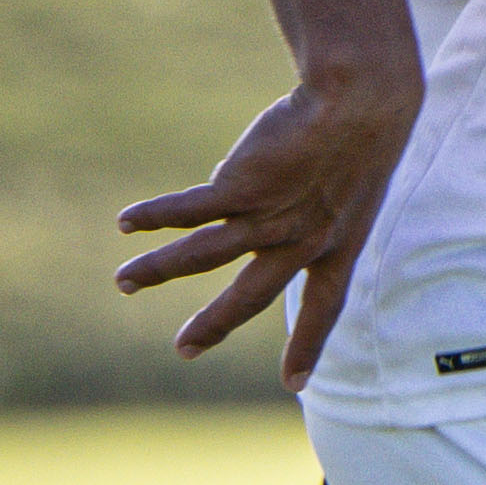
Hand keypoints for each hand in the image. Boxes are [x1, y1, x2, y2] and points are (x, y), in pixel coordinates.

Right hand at [116, 57, 420, 383]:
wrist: (362, 99)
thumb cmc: (362, 127)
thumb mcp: (350, 180)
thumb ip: (311, 203)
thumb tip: (244, 196)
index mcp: (339, 245)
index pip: (326, 308)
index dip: (309, 344)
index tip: (296, 384)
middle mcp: (304, 241)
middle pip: (252, 296)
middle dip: (215, 324)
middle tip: (184, 349)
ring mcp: (272, 216)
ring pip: (205, 255)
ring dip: (159, 269)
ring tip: (123, 282)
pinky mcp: (243, 186)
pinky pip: (190, 210)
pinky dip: (155, 216)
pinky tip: (128, 223)